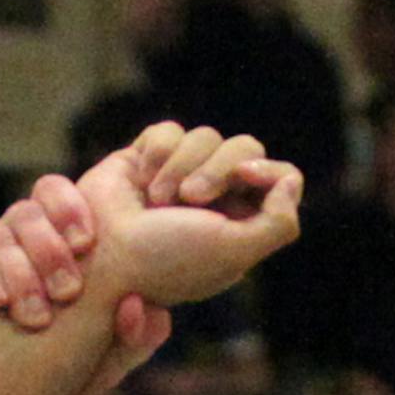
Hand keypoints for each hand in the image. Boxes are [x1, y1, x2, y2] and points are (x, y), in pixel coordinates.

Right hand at [0, 178, 172, 394]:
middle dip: (49, 247)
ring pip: (0, 235)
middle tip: (68, 292)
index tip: (86, 243)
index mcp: (56, 239)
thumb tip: (141, 307)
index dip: (70, 209)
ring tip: (37, 319)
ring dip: (21, 274)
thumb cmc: (64, 370)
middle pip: (29, 210)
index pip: (59, 196)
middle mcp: (18, 237)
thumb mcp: (107, 359)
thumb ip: (134, 336)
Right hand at [79, 123, 302, 310]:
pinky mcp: (149, 157)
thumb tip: (290, 180)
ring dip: (182, 168)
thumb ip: (278, 223)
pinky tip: (142, 183)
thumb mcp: (233, 252)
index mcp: (243, 225)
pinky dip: (158, 155)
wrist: (103, 259)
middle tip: (192, 199)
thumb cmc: (167, 263)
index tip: (246, 176)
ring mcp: (182, 175)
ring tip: (159, 201)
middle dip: (219, 168)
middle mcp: (217, 199)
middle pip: (246, 147)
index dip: (268, 170)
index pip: (280, 178)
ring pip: (206, 136)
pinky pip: (169, 131)